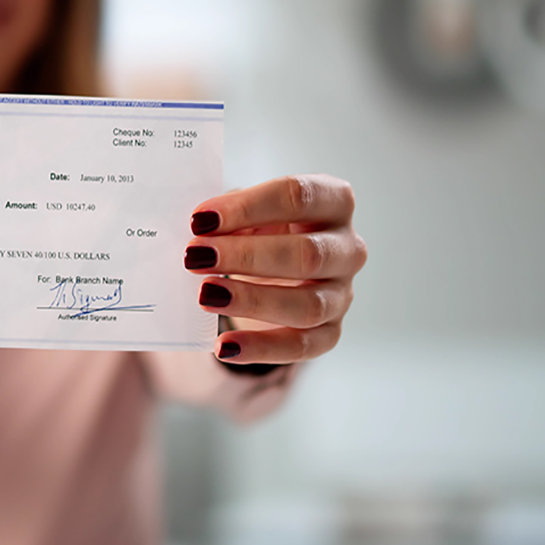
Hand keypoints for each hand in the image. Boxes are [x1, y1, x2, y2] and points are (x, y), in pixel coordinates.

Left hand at [185, 174, 365, 365]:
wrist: (278, 269)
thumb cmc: (263, 230)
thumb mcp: (250, 212)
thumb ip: (228, 216)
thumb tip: (196, 231)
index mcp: (332, 201)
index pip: (298, 196)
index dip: (248, 207)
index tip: (200, 220)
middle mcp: (347, 248)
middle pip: (306, 253)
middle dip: (246, 256)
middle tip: (196, 257)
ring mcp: (342, 294)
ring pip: (308, 305)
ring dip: (253, 301)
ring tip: (206, 295)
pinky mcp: (330, 332)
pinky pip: (302, 346)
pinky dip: (261, 348)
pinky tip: (224, 346)